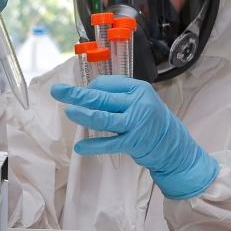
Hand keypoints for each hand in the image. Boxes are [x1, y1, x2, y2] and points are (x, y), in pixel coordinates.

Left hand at [50, 76, 218, 198]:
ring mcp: (135, 124)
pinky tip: (79, 146)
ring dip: (84, 115)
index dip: (90, 88)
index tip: (80, 94)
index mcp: (137, 89)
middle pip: (101, 98)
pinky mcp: (133, 143)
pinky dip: (93, 145)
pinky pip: (109, 144)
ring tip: (69, 112)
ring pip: (103, 118)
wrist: (173, 144)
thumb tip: (86, 92)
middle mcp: (137, 103)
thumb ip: (116, 94)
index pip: (107, 83)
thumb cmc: (150, 119)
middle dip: (77, 95)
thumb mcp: (139, 99)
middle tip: (58, 92)